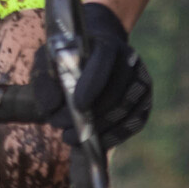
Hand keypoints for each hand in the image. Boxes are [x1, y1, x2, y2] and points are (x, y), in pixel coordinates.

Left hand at [33, 1, 151, 147]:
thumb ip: (44, 81)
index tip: (77, 106)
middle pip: (116, 93)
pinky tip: (92, 143)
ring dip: (98, 130)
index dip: (93, 84)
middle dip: (90, 116)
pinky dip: (112, 137)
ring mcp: (140, 81)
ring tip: (70, 137)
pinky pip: (133, 124)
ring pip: (125, 111)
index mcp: (106, 44)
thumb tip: (54, 107)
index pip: (103, 61)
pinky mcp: (144, 101)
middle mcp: (129, 60)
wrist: (92, 55)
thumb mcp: (47, 62)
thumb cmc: (66, 60)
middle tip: (62, 127)